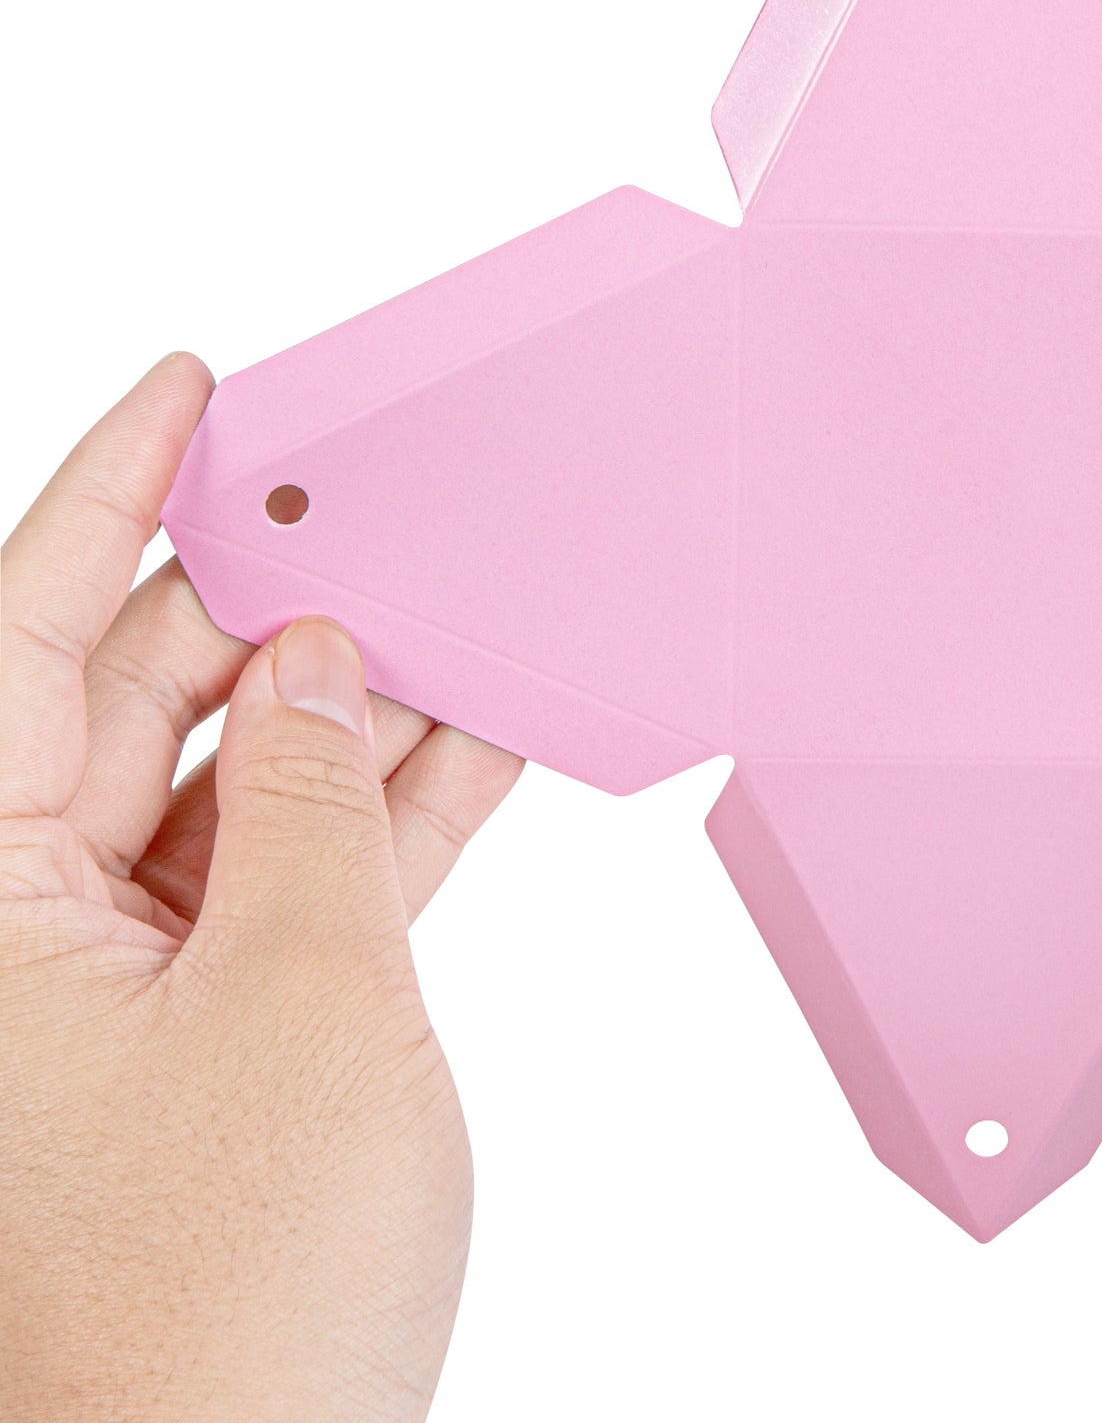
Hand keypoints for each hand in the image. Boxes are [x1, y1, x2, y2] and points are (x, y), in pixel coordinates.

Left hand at [0, 356, 522, 1420]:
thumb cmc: (227, 1294)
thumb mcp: (302, 992)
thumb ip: (306, 799)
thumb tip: (309, 663)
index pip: (23, 638)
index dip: (105, 494)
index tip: (190, 388)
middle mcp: (25, 929)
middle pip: (136, 698)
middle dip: (266, 598)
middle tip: (377, 503)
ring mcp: (126, 982)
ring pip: (231, 784)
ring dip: (350, 705)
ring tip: (460, 609)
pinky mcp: (219, 1030)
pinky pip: (294, 874)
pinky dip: (383, 811)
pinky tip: (476, 738)